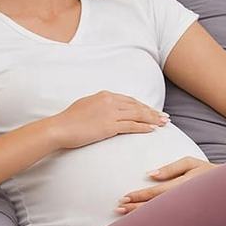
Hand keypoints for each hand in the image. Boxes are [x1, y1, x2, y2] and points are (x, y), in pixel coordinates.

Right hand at [51, 90, 168, 149]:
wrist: (60, 128)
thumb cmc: (69, 120)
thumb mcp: (85, 106)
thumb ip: (98, 105)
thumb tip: (105, 109)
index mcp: (105, 95)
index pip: (129, 100)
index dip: (143, 106)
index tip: (152, 110)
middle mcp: (110, 101)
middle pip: (137, 106)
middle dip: (152, 112)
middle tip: (165, 117)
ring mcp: (110, 113)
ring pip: (137, 115)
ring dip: (152, 119)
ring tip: (163, 124)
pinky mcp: (109, 126)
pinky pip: (131, 126)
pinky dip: (143, 127)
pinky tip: (152, 130)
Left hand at [115, 157, 216, 213]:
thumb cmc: (208, 172)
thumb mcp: (191, 163)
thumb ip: (171, 168)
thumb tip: (151, 174)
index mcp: (182, 186)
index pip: (155, 192)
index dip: (139, 196)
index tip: (124, 197)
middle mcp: (182, 200)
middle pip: (153, 206)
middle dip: (134, 209)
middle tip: (118, 209)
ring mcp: (184, 210)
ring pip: (158, 214)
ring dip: (140, 215)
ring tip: (124, 215)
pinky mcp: (186, 215)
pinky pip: (166, 217)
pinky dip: (152, 219)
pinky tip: (142, 222)